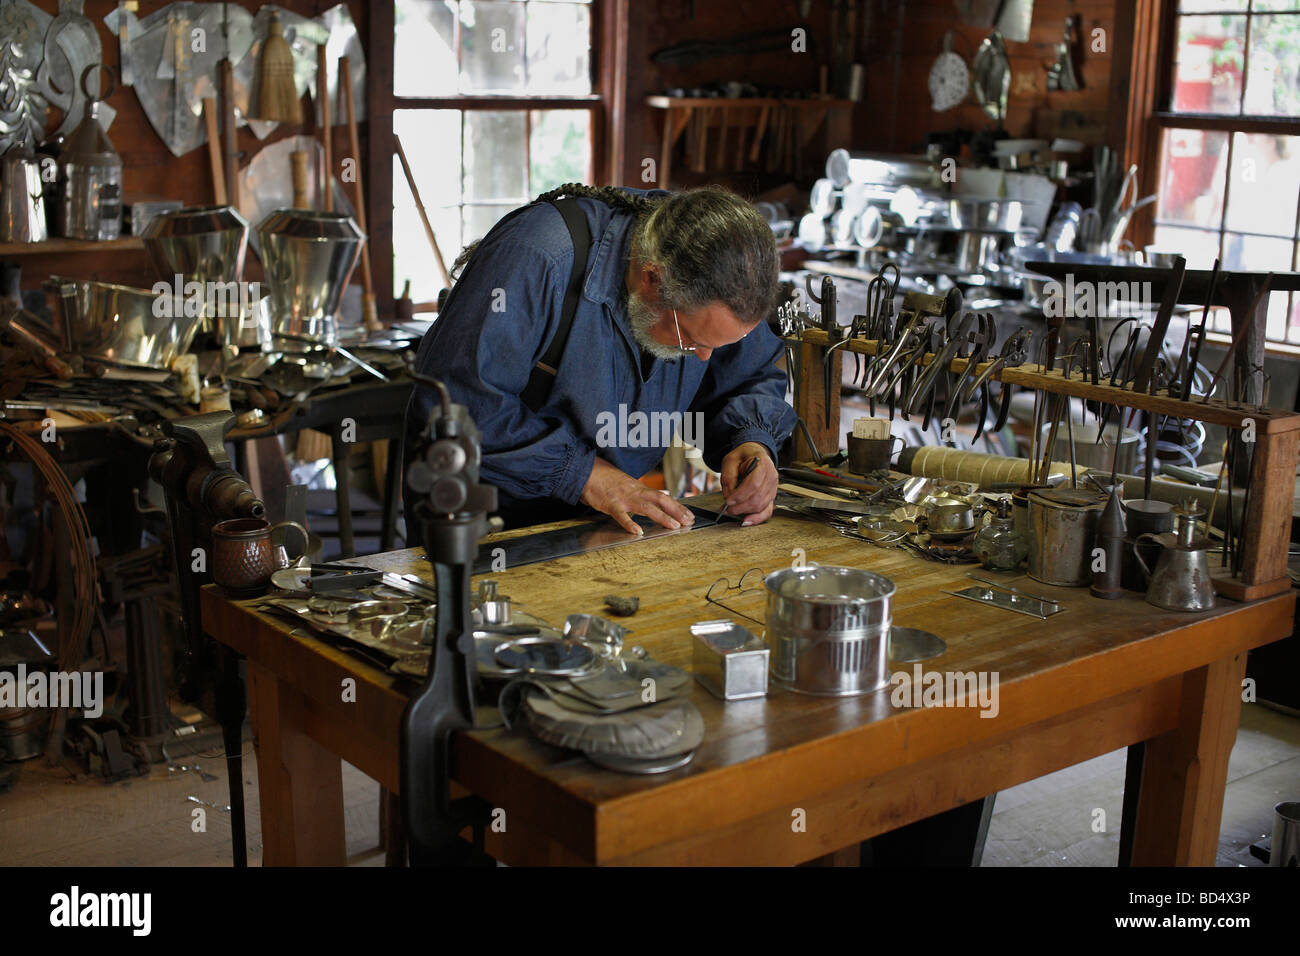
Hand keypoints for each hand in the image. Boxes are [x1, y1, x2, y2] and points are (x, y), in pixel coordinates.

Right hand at [580, 457, 695, 535]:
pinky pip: (621, 515)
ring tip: (673, 526)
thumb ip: (643, 493)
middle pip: (660, 500)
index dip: (678, 506)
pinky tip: (637, 532)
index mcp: (640, 489)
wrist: (588, 471)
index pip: (663, 497)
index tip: (689, 515)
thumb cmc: (607, 480)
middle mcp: (635, 492)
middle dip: (676, 510)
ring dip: (661, 516)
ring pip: (646, 507)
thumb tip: (660, 497)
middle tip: (688, 521)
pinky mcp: (610, 504)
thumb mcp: (629, 485)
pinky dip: (629, 523)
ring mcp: (623, 498)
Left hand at [720, 442, 777, 525]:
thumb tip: (729, 496)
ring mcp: (773, 487)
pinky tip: (747, 521)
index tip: (728, 500)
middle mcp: (772, 476)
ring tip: (732, 510)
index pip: (754, 483)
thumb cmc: (743, 456)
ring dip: (745, 511)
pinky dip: (757, 518)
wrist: (754, 454)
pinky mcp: (771, 496)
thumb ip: (728, 477)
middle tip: (727, 508)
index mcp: (763, 463)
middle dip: (740, 506)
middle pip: (758, 497)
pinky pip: (767, 511)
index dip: (741, 495)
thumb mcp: (730, 460)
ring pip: (761, 505)